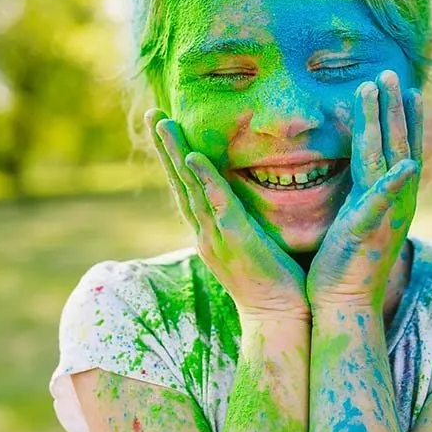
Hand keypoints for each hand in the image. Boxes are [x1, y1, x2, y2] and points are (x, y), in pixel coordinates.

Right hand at [146, 109, 309, 320]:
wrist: (280, 318)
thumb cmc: (274, 282)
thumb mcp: (252, 245)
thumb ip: (244, 220)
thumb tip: (248, 198)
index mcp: (210, 231)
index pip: (187, 187)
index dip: (174, 157)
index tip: (165, 127)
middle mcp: (205, 231)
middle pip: (179, 182)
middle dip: (164, 147)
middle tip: (152, 113)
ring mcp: (217, 236)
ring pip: (190, 188)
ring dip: (175, 153)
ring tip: (162, 123)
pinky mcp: (236, 239)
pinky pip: (217, 204)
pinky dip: (204, 179)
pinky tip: (193, 157)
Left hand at [306, 70, 421, 310]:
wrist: (346, 303)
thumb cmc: (345, 265)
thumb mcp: (355, 221)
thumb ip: (361, 196)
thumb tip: (360, 176)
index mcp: (390, 198)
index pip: (400, 150)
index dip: (404, 119)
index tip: (404, 88)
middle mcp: (395, 202)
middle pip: (398, 145)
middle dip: (394, 107)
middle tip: (390, 72)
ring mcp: (385, 215)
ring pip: (387, 160)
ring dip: (386, 123)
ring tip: (377, 88)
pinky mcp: (368, 231)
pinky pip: (382, 205)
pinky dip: (394, 185)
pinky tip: (404, 165)